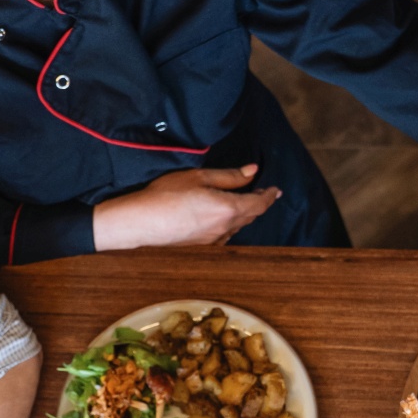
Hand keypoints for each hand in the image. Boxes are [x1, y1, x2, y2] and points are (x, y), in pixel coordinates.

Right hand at [92, 165, 280, 250]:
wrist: (142, 222)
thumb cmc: (166, 195)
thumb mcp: (199, 177)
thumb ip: (230, 176)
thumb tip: (252, 171)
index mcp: (228, 208)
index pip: (259, 203)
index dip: (269, 196)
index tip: (276, 190)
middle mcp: (225, 228)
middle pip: (251, 216)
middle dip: (259, 203)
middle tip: (262, 192)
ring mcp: (214, 240)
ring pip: (238, 226)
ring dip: (244, 214)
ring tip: (243, 202)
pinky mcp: (202, 246)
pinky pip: (225, 234)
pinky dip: (229, 224)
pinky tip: (221, 218)